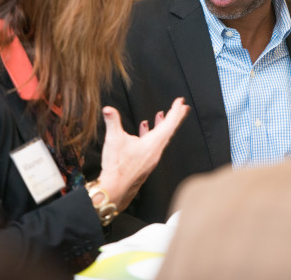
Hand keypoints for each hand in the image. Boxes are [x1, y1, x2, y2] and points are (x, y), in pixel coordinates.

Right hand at [97, 97, 188, 211]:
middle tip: (183, 107)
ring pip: (161, 138)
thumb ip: (112, 121)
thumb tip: (108, 109)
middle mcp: (155, 151)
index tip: (180, 101)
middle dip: (175, 117)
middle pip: (170, 130)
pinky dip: (152, 134)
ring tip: (161, 115)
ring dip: (162, 125)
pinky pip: (153, 145)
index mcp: (153, 144)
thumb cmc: (117, 167)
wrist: (115, 189)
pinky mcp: (146, 163)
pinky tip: (143, 130)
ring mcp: (151, 158)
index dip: (175, 111)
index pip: (169, 124)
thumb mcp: (114, 140)